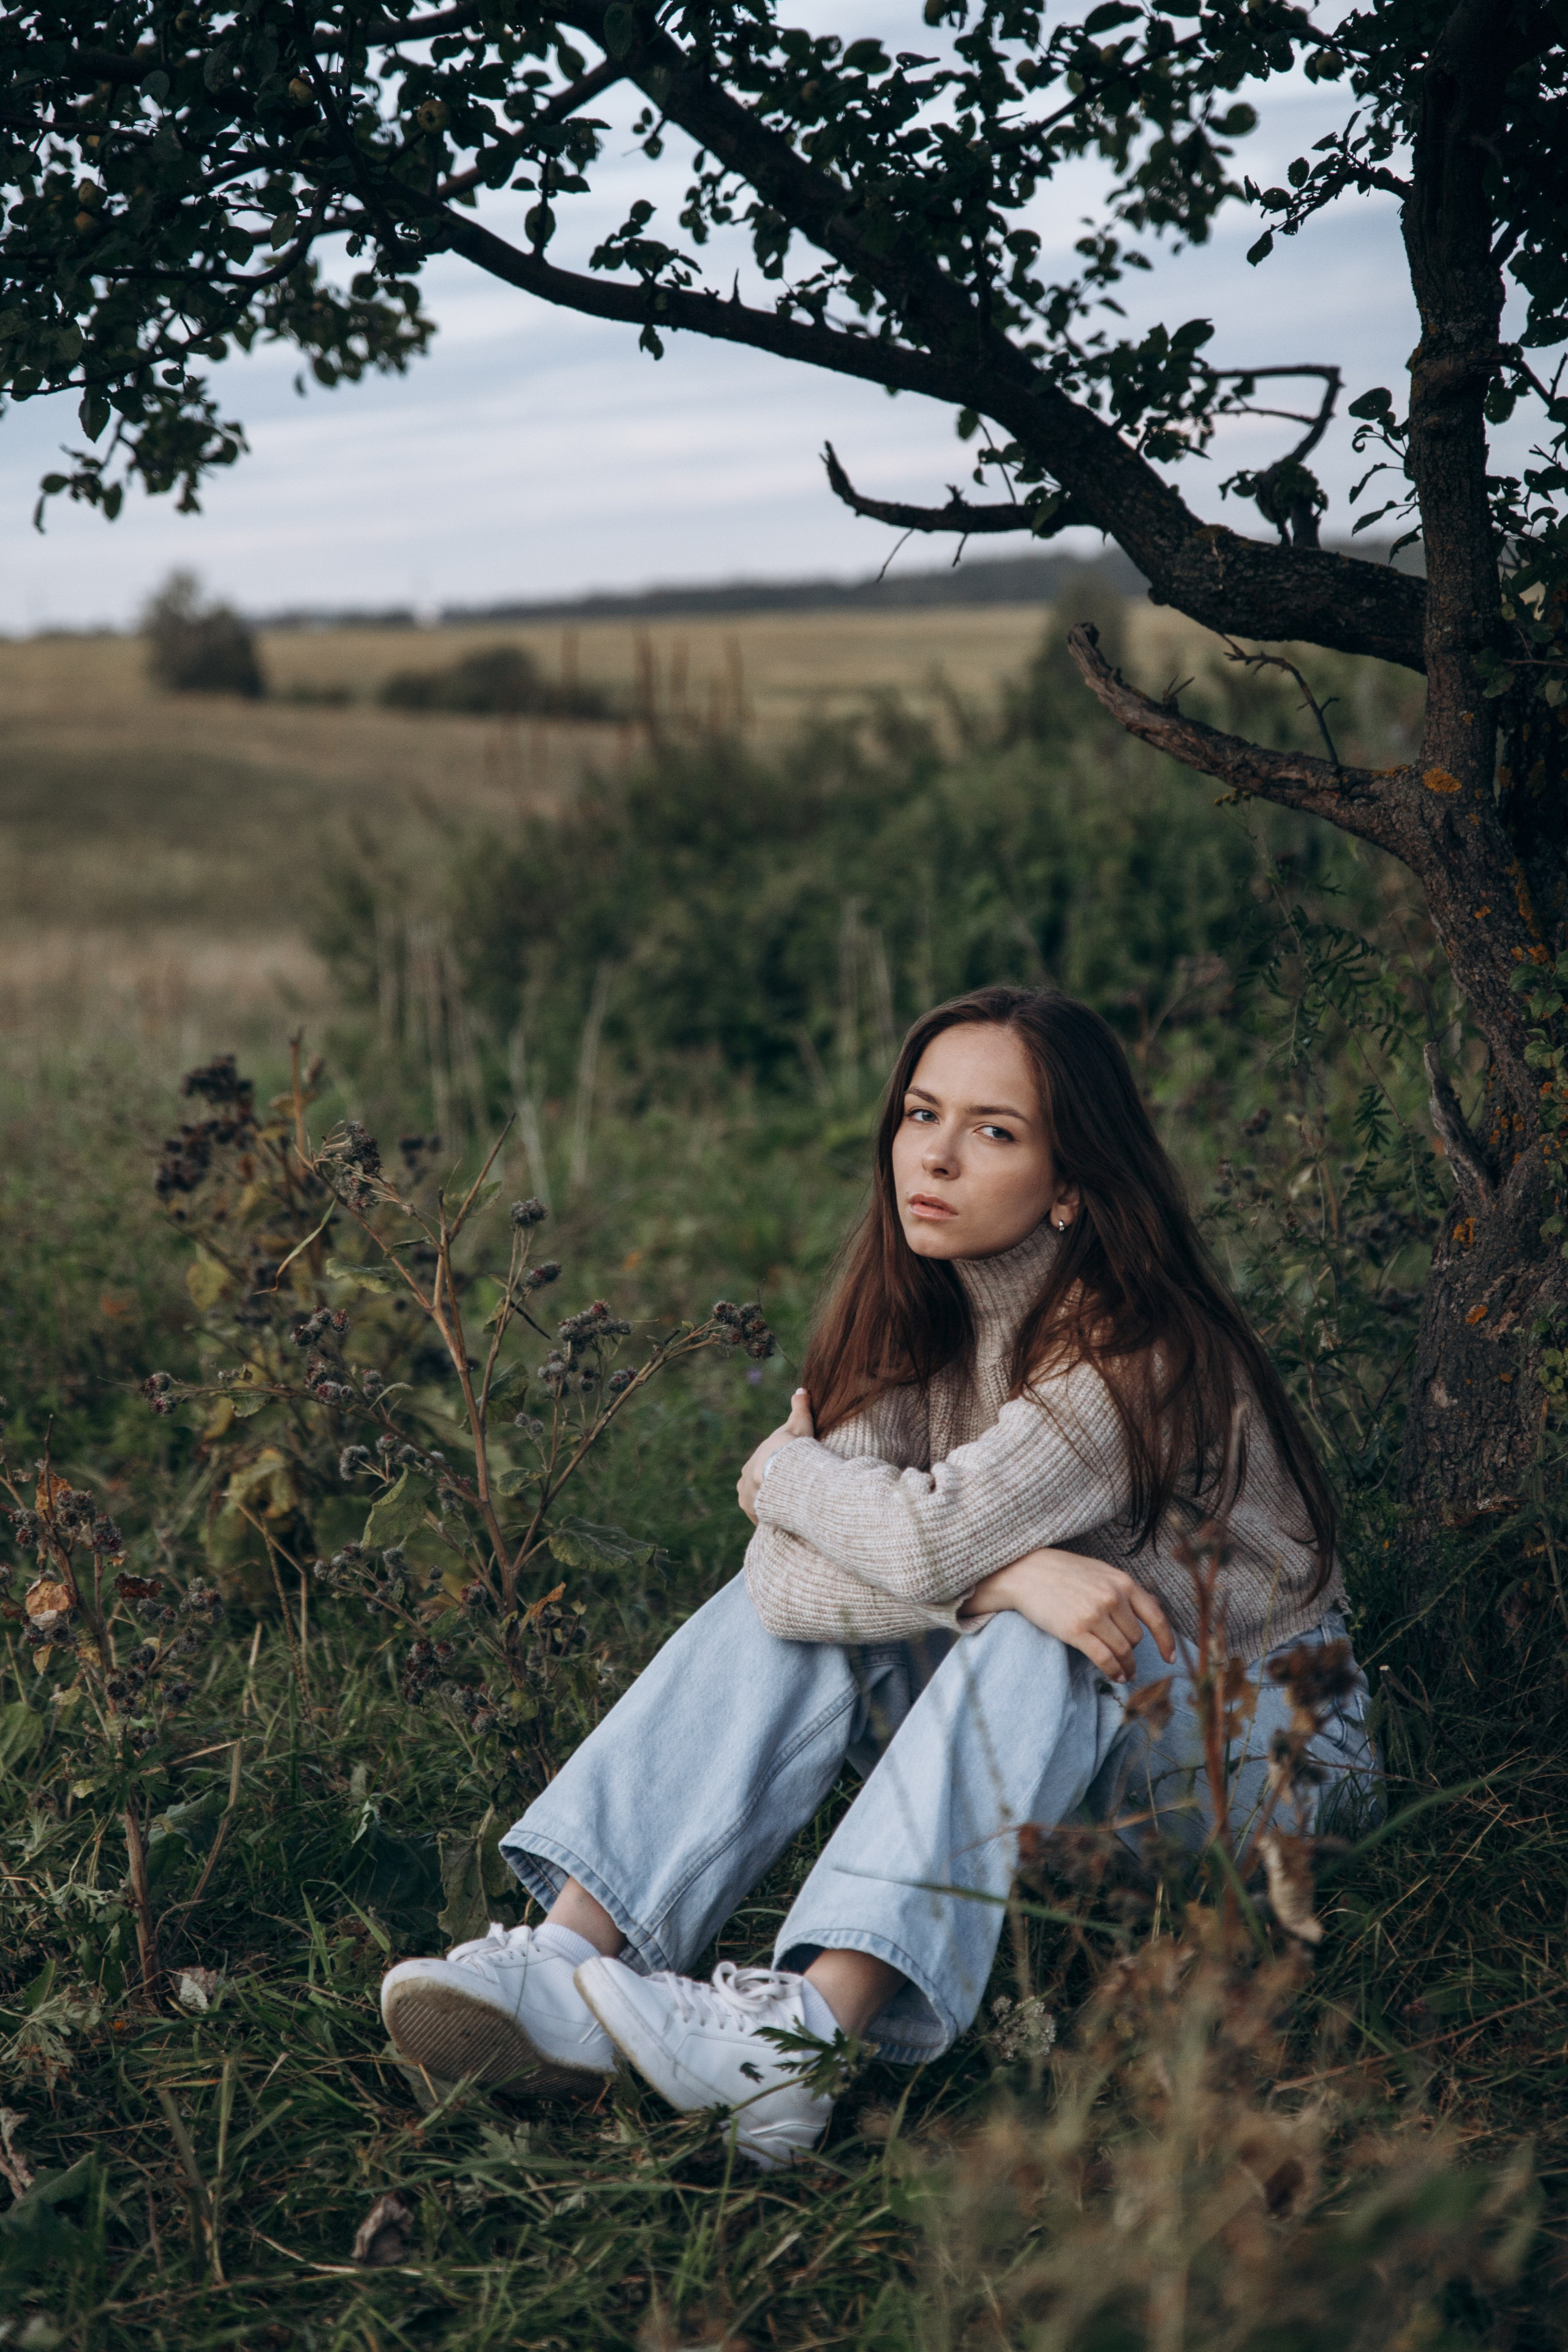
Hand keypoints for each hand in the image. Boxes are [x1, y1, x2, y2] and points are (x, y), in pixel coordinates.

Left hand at [737, 1388, 813, 1523]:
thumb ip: (800, 1408)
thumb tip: (801, 1390)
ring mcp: (748, 1499)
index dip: (773, 1474)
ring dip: (769, 1507)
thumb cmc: (792, 1447)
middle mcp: (744, 1483)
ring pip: (758, 1504)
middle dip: (769, 1492)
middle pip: (757, 1489)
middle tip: (787, 1495)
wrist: (785, 1470)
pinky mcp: (755, 1513)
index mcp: (750, 1465)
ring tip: (786, 1511)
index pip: (760, 1471)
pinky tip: (782, 1522)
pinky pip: (762, 1519)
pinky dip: (771, 1520)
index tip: (786, 1477)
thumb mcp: (799, 1424)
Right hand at [960, 1546, 1174, 1681]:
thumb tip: (1155, 1608)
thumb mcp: (1100, 1571)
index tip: (1169, 1658)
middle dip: (1132, 1649)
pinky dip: (1113, 1670)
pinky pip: (1104, 1658)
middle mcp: (1112, 1597)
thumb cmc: (1062, 1572)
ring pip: (1123, 1650)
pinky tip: (1115, 1675)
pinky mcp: (1076, 1630)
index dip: (1166, 1641)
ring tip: (1125, 1673)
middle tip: (1127, 1659)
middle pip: (1136, 1637)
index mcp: (1122, 1581)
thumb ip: (1125, 1589)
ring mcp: (1094, 1614)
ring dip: (1126, 1666)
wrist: (1025, 1572)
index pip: (1155, 1617)